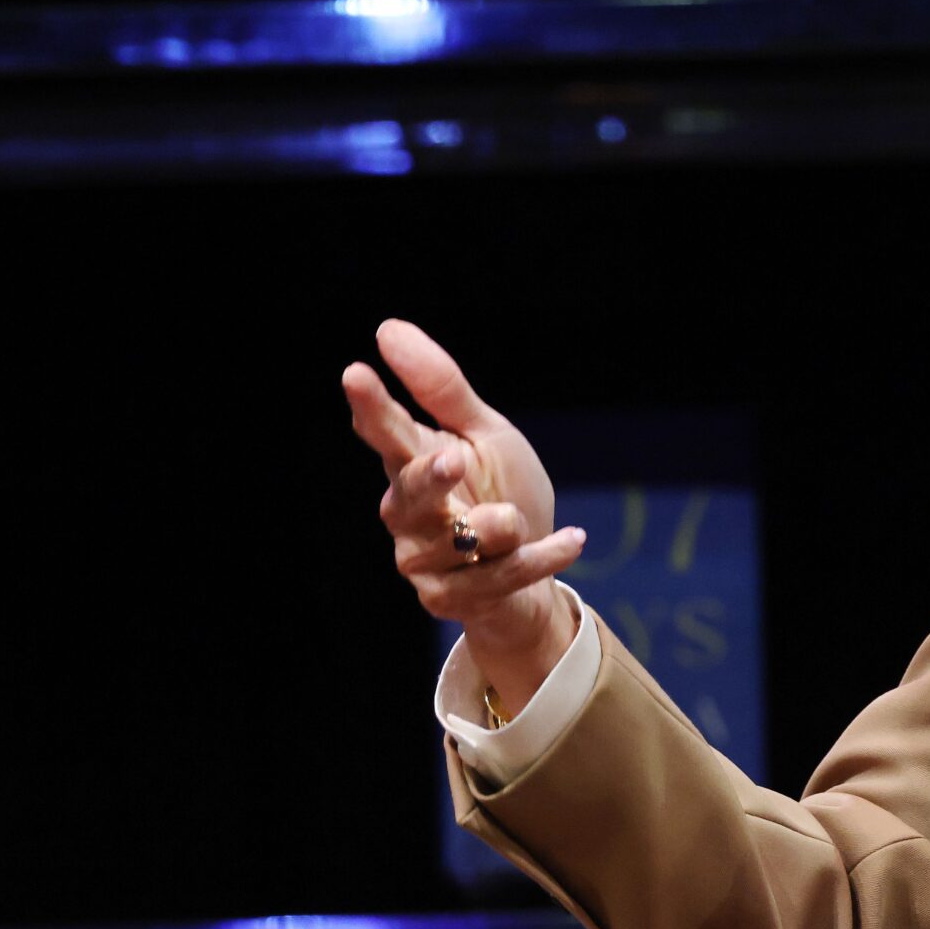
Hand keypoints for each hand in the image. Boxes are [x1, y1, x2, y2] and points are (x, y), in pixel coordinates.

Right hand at [342, 319, 584, 712]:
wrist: (530, 568)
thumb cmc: (499, 489)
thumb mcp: (484, 432)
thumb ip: (442, 388)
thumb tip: (386, 328)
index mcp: (412, 462)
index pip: (385, 431)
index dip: (371, 406)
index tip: (355, 373)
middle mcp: (407, 514)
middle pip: (409, 493)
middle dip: (430, 478)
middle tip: (453, 460)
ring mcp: (425, 561)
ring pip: (457, 542)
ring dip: (497, 527)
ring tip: (517, 514)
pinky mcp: (453, 600)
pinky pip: (501, 576)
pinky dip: (542, 556)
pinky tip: (574, 538)